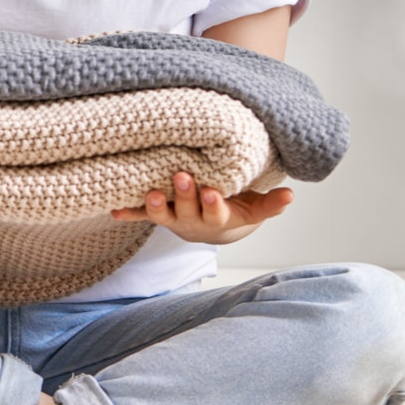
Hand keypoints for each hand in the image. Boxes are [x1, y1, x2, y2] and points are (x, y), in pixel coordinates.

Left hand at [110, 171, 293, 244]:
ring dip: (154, 205)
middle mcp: (191, 220)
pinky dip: (127, 213)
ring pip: (161, 215)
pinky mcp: (156, 214)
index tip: (211, 192)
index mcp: (217, 218)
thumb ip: (270, 204)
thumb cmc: (236, 210)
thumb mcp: (254, 209)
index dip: (212, 204)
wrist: (213, 228)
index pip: (215, 213)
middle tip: (181, 177)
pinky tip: (114, 211)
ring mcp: (172, 217)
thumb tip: (290, 196)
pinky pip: (139, 215)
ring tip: (150, 193)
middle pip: (186, 211)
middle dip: (184, 195)